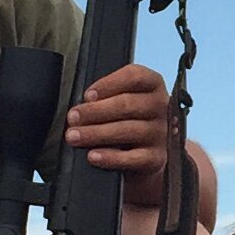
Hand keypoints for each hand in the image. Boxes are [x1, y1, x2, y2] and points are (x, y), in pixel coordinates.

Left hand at [67, 63, 181, 206]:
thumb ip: (106, 97)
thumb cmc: (128, 119)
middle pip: (128, 104)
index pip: (135, 76)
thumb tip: (80, 110)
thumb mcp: (122, 100)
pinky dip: (111, 158)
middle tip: (73, 118)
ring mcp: (161, 133)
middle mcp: (161, 106)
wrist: (146, 154)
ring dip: (96, 133)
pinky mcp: (158, 157)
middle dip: (95, 111)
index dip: (109, 84)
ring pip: (128, 130)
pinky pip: (134, 158)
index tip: (87, 95)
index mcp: (153, 85)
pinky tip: (93, 155)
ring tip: (74, 136)